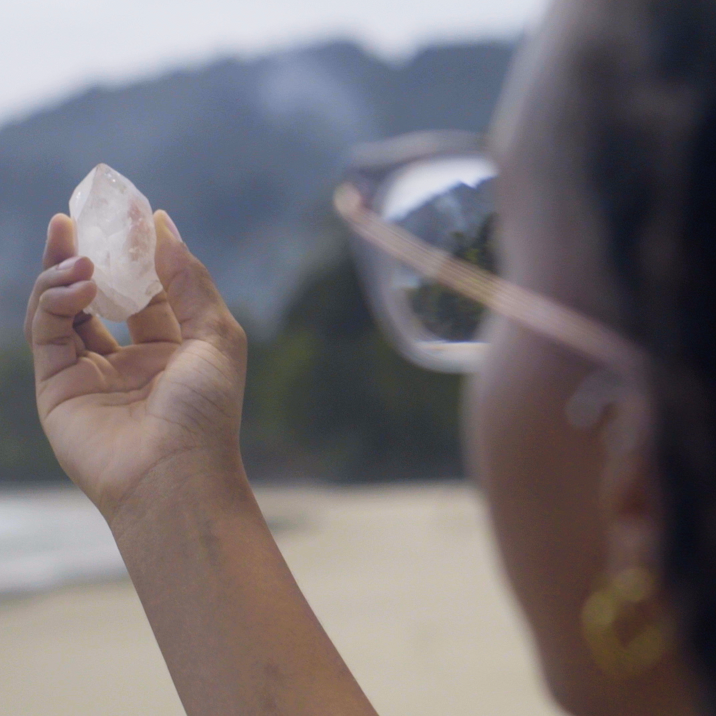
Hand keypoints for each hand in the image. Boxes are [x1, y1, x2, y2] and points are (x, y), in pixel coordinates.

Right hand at [25, 212, 246, 523]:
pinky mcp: (58, 385)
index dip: (139, 251)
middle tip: (80, 214)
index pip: (148, 289)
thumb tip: (163, 223)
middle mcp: (131, 358)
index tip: (130, 209)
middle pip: (102, 293)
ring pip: (66, 306)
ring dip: (66, 269)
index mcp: (173, 348)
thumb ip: (188, 280)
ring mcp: (92, 371)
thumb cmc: (206, 409)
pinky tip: (79, 282)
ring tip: (76, 246)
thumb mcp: (215, 334)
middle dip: (91, 253)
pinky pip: (46, 329)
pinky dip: (54, 298)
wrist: (174, 475)